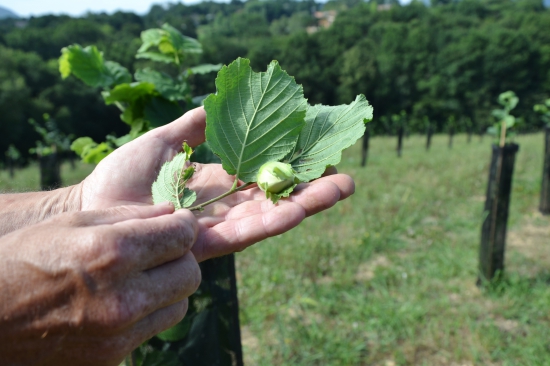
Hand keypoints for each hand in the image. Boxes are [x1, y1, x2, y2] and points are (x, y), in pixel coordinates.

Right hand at [0, 204, 199, 365]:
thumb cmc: (26, 259)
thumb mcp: (72, 223)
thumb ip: (129, 216)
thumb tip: (171, 212)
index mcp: (111, 253)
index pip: (183, 236)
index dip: (184, 225)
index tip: (177, 223)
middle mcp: (122, 297)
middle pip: (191, 273)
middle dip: (180, 257)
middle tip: (160, 250)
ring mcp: (118, 333)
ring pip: (179, 303)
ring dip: (168, 286)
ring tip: (140, 277)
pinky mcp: (112, 356)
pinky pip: (154, 327)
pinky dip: (149, 311)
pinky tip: (122, 300)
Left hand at [78, 107, 354, 261]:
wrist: (93, 211)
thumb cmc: (121, 178)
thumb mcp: (160, 142)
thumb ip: (190, 128)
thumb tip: (212, 104)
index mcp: (218, 181)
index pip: (263, 171)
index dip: (292, 161)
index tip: (319, 147)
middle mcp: (226, 205)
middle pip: (277, 196)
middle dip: (312, 187)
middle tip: (347, 176)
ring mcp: (220, 225)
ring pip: (272, 214)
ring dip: (307, 203)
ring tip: (341, 189)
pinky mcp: (208, 242)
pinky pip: (248, 231)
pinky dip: (275, 219)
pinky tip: (301, 208)